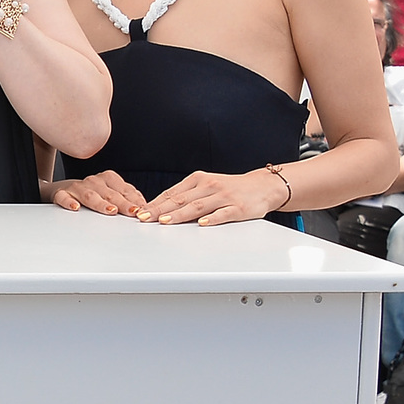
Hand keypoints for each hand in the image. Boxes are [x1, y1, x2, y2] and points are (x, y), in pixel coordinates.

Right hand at [50, 170, 148, 218]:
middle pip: (110, 194)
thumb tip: (145, 206)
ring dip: (101, 203)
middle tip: (132, 212)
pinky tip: (75, 208)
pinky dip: (69, 202)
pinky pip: (64, 197)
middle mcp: (94, 181)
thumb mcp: (112, 193)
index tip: (142, 209)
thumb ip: (128, 198)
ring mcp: (77, 187)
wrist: (64, 190)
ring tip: (111, 210)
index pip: (124, 189)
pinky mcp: (61, 194)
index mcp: (108, 178)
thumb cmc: (94, 194)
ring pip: (90, 195)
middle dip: (123, 203)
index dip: (134, 199)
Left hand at [144, 168, 289, 225]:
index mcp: (198, 179)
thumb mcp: (206, 185)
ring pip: (198, 206)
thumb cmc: (230, 188)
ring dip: (180, 214)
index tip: (140, 212)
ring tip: (164, 221)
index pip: (172, 193)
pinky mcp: (239, 208)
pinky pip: (223, 213)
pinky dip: (212, 218)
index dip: (155, 203)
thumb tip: (160, 208)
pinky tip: (202, 224)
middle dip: (160, 210)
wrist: (263, 186)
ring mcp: (224, 197)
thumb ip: (187, 195)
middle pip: (181, 200)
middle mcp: (209, 186)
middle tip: (144, 218)